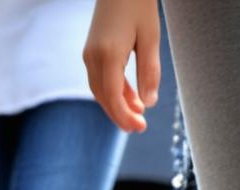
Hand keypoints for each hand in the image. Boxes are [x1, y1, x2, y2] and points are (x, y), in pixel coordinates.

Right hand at [83, 0, 160, 132]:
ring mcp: (89, 55)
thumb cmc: (138, 3)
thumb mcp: (151, 37)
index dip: (125, 117)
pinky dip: (114, 92)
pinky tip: (130, 96)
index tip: (140, 127)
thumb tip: (149, 103)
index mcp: (108, 55)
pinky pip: (100, 80)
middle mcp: (93, 58)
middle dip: (120, 115)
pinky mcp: (90, 52)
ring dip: (117, 105)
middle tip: (139, 127)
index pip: (114, 97)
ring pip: (100, 91)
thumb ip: (149, 71)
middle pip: (104, 98)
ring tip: (137, 114)